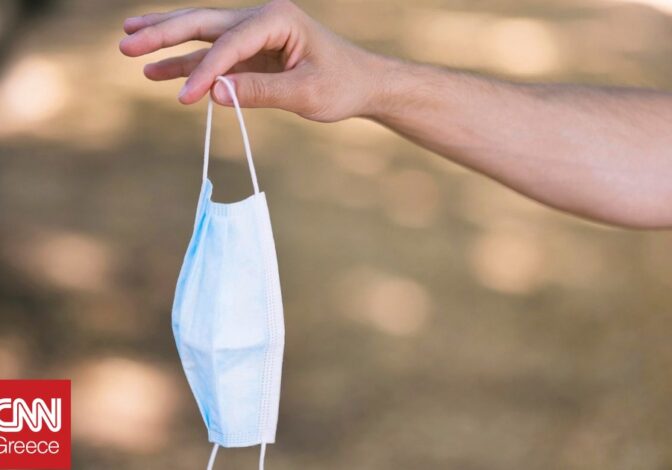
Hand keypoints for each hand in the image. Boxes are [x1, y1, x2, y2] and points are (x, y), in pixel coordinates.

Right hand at [119, 0, 386, 121]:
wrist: (364, 84)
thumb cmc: (343, 85)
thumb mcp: (306, 93)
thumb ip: (260, 92)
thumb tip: (212, 92)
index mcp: (278, 19)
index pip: (230, 43)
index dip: (205, 70)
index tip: (185, 99)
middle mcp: (262, 19)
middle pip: (204, 23)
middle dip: (164, 32)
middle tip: (125, 42)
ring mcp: (255, 35)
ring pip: (203, 35)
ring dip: (167, 42)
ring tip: (128, 45)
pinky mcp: (253, 53)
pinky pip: (214, 57)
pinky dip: (188, 64)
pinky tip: (159, 71)